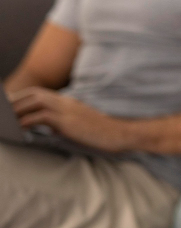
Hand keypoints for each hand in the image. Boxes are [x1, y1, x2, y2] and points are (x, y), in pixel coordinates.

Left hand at [10, 87, 130, 152]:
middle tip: (0, 112)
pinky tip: (17, 130)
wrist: (122, 134)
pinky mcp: (68, 121)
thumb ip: (64, 122)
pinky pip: (41, 117)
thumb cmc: (103, 134)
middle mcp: (66, 102)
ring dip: (16, 110)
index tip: (8, 106)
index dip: (21, 98)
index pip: (39, 93)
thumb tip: (47, 127)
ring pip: (34, 102)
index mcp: (68, 102)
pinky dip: (26, 122)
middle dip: (13, 101)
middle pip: (33, 94)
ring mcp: (67, 110)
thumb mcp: (81, 125)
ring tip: (3, 120)